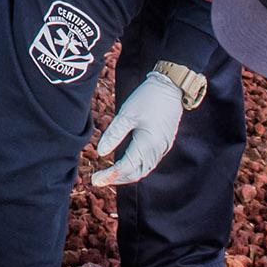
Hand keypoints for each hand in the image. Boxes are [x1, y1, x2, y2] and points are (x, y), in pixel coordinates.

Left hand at [90, 70, 183, 187]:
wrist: (170, 86)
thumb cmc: (147, 97)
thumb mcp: (127, 114)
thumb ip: (114, 134)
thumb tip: (100, 153)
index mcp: (148, 143)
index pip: (126, 167)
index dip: (110, 175)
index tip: (95, 179)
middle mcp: (158, 149)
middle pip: (137, 173)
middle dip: (118, 178)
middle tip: (100, 179)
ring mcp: (163, 147)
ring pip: (145, 168)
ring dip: (128, 173)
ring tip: (111, 173)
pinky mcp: (165, 142)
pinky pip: (150, 161)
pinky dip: (137, 165)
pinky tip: (127, 161)